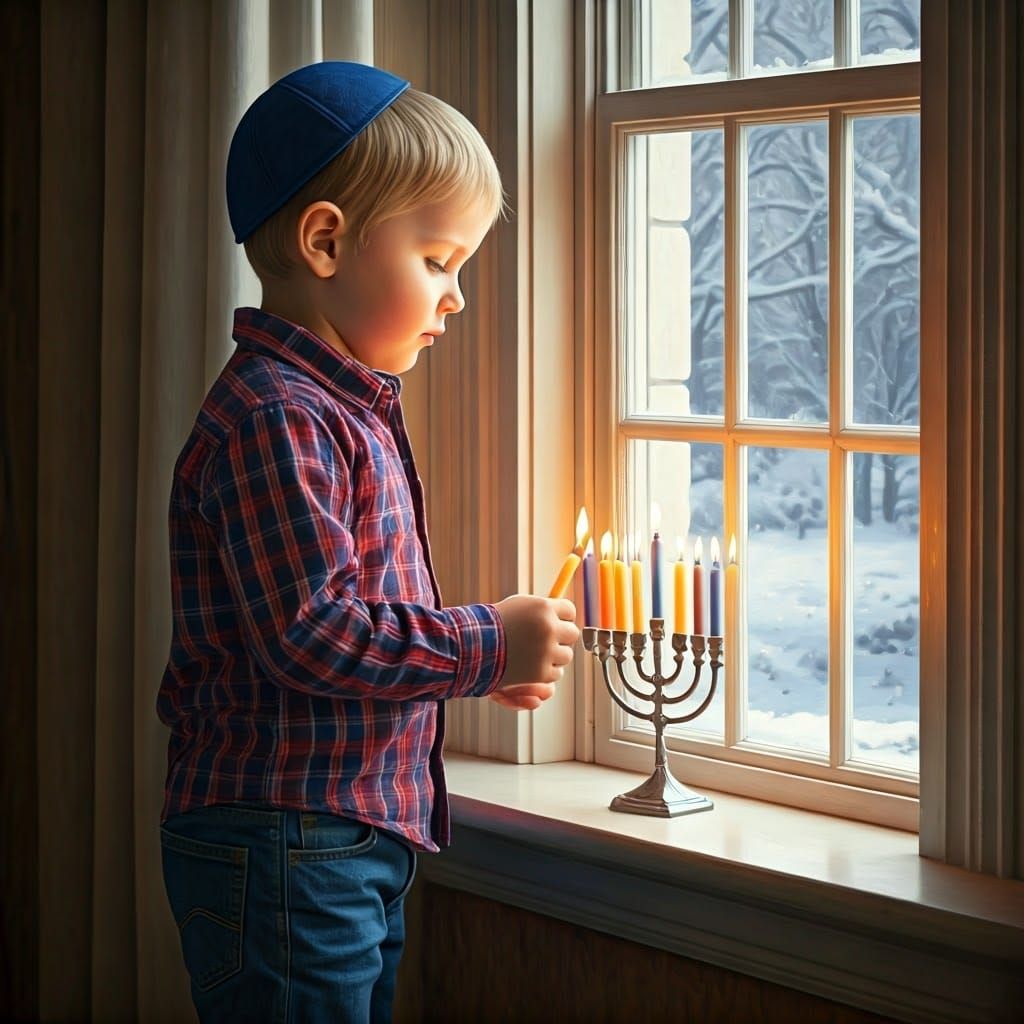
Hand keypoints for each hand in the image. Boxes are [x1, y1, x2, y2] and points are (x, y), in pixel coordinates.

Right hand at [492, 595, 578, 709]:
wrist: (473, 647)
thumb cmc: (497, 624)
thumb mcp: (519, 606)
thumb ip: (542, 608)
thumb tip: (567, 611)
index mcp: (543, 607)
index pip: (570, 610)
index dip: (563, 617)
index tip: (556, 621)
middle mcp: (548, 628)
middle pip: (572, 633)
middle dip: (561, 637)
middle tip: (548, 639)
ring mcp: (545, 651)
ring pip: (566, 655)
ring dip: (554, 655)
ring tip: (535, 652)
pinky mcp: (541, 672)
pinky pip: (555, 672)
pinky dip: (545, 671)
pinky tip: (530, 665)